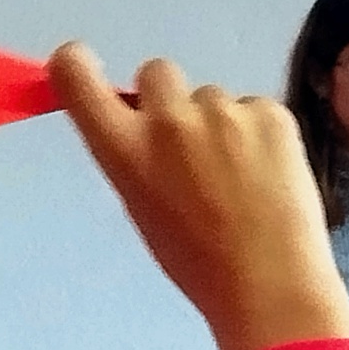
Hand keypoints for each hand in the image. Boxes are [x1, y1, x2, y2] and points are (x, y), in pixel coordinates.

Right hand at [49, 43, 348, 349]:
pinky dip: (263, 135)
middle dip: (171, 101)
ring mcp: (223, 111)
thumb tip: (146, 130)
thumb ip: (137, 158)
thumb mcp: (144, 209)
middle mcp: (167, 119)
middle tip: (195, 149)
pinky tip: (273, 177)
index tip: (85, 65)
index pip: (75, 75)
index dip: (77, 63)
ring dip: (222, 124)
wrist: (272, 286)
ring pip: (213, 98)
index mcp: (124, 149)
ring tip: (245, 179)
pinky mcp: (271, 112)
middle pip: (157, 73)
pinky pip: (257, 109)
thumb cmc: (201, 265)